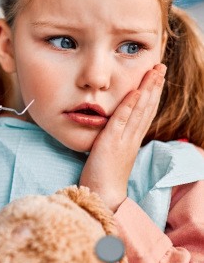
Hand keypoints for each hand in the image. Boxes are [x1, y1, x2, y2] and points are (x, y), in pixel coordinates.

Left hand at [79, 64, 165, 211]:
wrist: (102, 195)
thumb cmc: (102, 176)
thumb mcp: (110, 152)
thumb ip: (113, 138)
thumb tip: (109, 126)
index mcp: (132, 139)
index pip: (145, 112)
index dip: (152, 94)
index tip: (156, 77)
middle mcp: (132, 137)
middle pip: (147, 107)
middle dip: (154, 86)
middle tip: (160, 67)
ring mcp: (124, 139)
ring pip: (139, 110)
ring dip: (147, 89)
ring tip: (154, 72)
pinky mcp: (112, 143)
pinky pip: (122, 120)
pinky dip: (130, 105)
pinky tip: (136, 91)